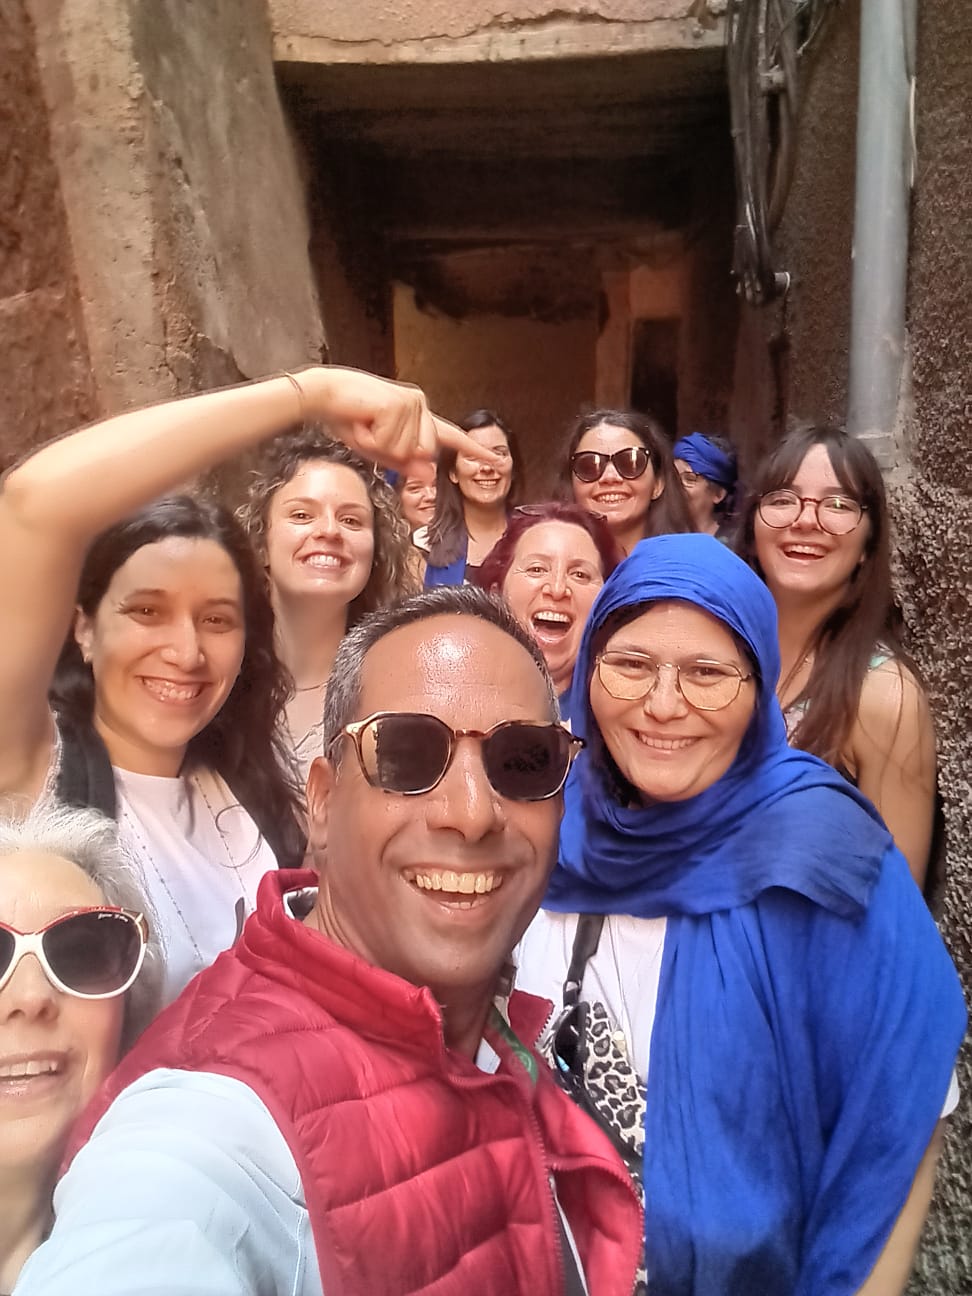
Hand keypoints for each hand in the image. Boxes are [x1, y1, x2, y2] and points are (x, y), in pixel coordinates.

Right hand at [295, 366, 500, 469]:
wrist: (324, 396)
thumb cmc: (349, 420)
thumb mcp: (378, 450)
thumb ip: (404, 464)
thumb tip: (429, 476)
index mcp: (418, 419)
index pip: (451, 438)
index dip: (475, 450)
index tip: (499, 461)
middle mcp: (421, 407)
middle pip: (423, 454)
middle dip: (393, 453)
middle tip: (369, 432)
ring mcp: (413, 403)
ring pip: (407, 451)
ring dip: (380, 445)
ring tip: (365, 423)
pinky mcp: (402, 403)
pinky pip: (391, 442)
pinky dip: (372, 437)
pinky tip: (363, 418)